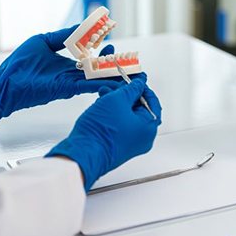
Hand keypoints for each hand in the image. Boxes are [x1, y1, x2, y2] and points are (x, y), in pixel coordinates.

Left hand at [0, 25, 145, 126]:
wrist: (6, 82)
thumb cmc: (19, 63)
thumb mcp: (43, 41)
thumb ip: (64, 36)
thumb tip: (80, 26)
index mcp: (68, 63)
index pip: (92, 57)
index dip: (104, 50)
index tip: (113, 40)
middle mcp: (73, 74)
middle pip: (100, 69)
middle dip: (116, 65)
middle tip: (131, 60)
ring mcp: (72, 82)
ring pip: (99, 78)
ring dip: (115, 75)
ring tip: (132, 71)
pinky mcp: (68, 88)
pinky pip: (90, 85)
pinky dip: (104, 83)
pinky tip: (117, 82)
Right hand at [45, 79, 161, 190]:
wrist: (82, 154)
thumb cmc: (100, 133)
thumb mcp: (117, 100)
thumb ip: (131, 89)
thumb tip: (139, 83)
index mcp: (149, 128)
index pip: (152, 102)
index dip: (143, 88)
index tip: (135, 80)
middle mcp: (142, 138)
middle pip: (139, 109)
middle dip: (126, 95)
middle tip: (118, 86)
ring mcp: (130, 143)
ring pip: (127, 116)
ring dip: (117, 103)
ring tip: (105, 93)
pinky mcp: (118, 145)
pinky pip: (119, 125)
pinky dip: (112, 113)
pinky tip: (102, 105)